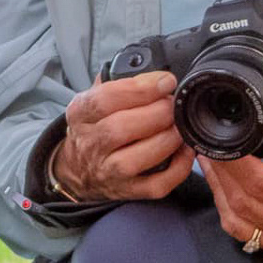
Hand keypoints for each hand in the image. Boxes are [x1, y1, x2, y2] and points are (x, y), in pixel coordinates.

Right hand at [49, 72, 196, 201]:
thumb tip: (155, 72)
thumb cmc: (94, 127)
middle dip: (156, 113)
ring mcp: (108, 170)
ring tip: (180, 126)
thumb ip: (117, 82)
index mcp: (81, 114)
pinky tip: (185, 151)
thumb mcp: (93, 100)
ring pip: (136, 159)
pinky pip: (155, 185)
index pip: (105, 99)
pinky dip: (177, 168)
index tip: (165, 81)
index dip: (140, 89)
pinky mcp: (127, 190)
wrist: (77, 170)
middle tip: (173, 104)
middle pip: (120, 128)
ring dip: (166, 140)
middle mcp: (90, 143)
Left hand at [203, 106, 262, 262]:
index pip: (262, 184)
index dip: (236, 162)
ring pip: (238, 221)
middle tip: (207, 146)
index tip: (221, 142)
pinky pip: (244, 234)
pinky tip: (223, 189)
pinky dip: (229, 210)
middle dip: (221, 173)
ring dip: (219, 191)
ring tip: (210, 163)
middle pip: (243, 202)